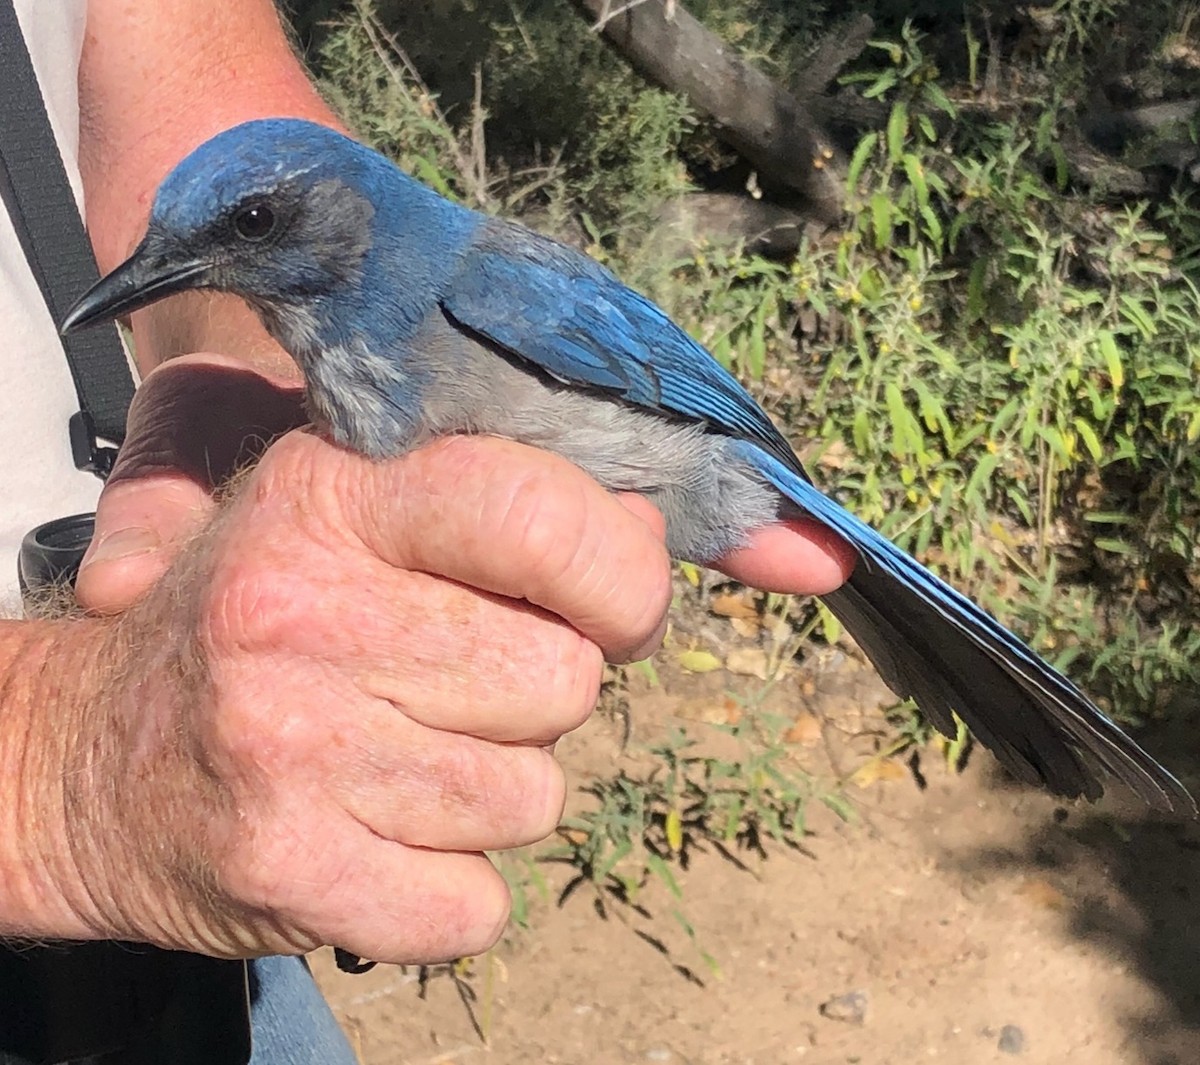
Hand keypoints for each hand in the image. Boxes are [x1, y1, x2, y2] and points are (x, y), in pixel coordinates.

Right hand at [37, 357, 850, 963]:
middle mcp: (305, 610)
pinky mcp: (291, 869)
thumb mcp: (365, 524)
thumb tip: (718, 543)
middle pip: (566, 678)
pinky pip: (479, 903)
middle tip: (445, 685)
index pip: (543, 513)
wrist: (93, 762)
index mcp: (336, 497)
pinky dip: (448, 889)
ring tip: (391, 755)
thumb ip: (533, 515)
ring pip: (536, 794)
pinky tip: (370, 836)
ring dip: (492, 789)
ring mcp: (294, 745)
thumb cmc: (262, 624)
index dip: (619, 575)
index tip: (612, 607)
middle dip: (539, 694)